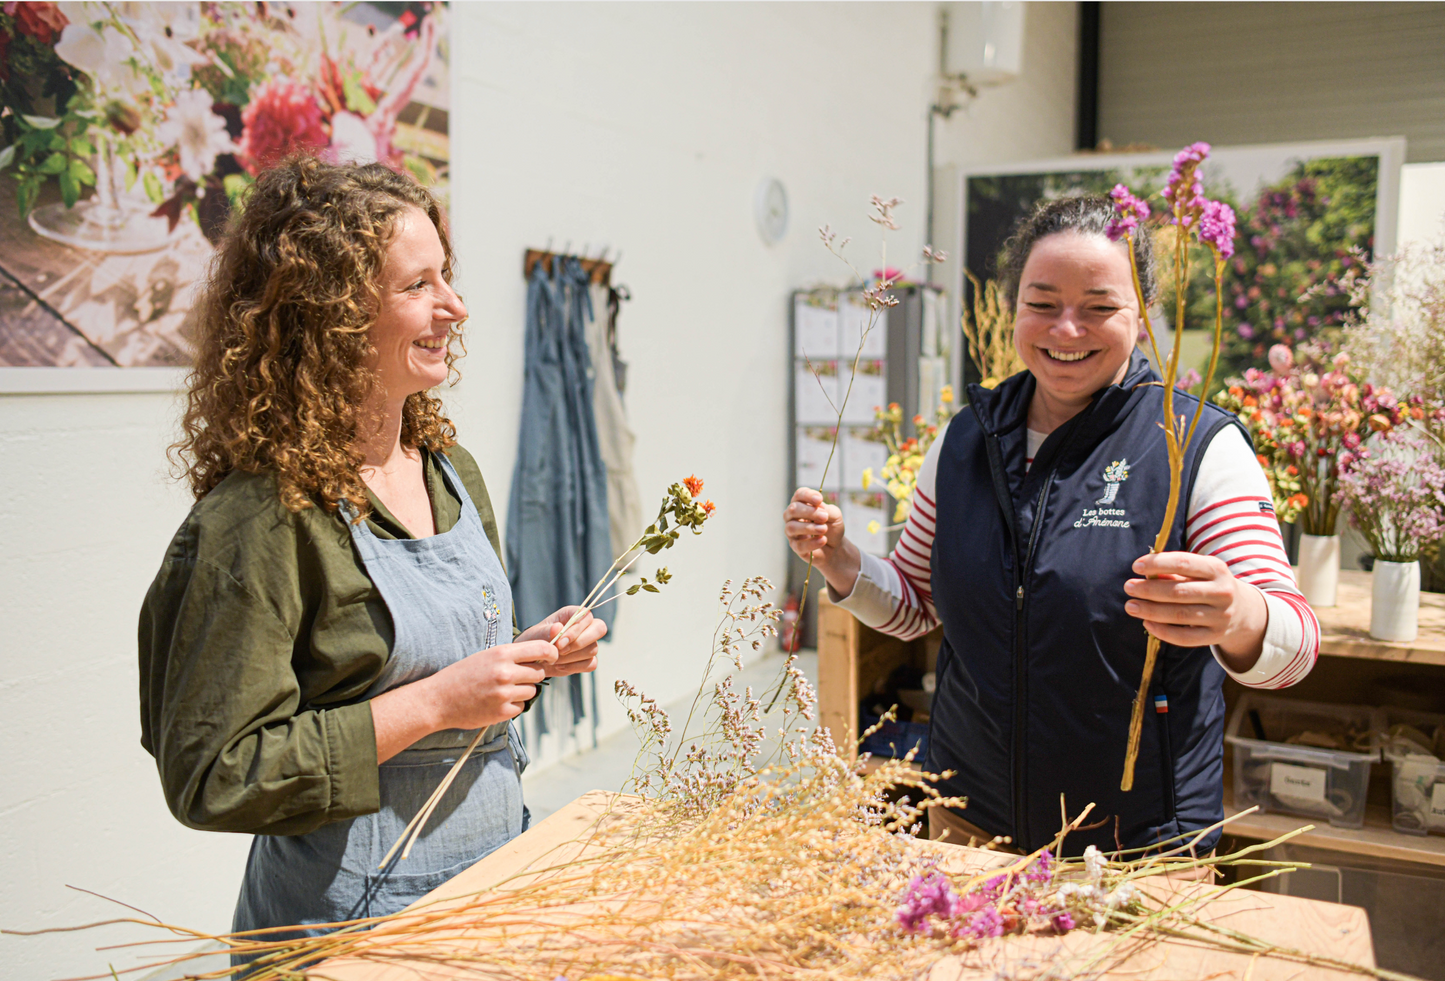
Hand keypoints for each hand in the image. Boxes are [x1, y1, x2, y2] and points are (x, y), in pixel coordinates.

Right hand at [425, 640, 557, 730]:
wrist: (438, 699)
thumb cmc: (461, 675)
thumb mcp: (486, 656)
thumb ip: (511, 656)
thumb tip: (539, 657)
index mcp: (502, 654)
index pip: (541, 649)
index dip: (551, 653)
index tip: (552, 657)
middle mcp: (505, 672)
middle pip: (539, 673)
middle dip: (532, 675)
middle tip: (516, 678)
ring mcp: (504, 693)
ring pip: (531, 691)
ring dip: (522, 691)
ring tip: (502, 690)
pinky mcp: (502, 712)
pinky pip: (521, 707)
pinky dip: (513, 706)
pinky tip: (497, 702)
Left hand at [518, 606, 605, 676]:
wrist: (532, 658)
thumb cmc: (534, 641)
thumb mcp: (535, 634)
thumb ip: (546, 631)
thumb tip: (558, 628)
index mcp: (572, 614)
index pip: (586, 616)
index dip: (576, 629)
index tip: (559, 643)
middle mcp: (584, 626)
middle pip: (600, 629)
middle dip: (580, 642)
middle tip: (560, 651)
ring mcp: (588, 643)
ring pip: (593, 649)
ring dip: (572, 657)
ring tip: (554, 659)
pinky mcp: (587, 659)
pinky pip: (591, 664)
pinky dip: (575, 667)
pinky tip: (560, 667)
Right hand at [784, 487, 845, 563]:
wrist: (836, 545)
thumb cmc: (832, 526)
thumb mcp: (835, 515)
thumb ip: (827, 510)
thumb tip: (818, 508)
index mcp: (802, 504)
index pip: (799, 495)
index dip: (807, 495)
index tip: (819, 499)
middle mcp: (792, 516)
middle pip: (793, 510)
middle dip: (809, 512)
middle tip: (824, 517)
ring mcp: (792, 532)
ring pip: (792, 527)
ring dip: (809, 528)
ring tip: (824, 529)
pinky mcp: (795, 547)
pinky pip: (799, 545)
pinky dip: (812, 543)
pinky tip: (823, 540)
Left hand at [1123, 552, 1267, 670]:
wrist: (1243, 611)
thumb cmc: (1210, 585)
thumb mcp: (1199, 572)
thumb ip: (1174, 572)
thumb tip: (1146, 575)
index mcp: (1217, 569)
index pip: (1183, 563)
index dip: (1157, 564)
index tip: (1136, 567)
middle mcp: (1222, 592)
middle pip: (1178, 592)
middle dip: (1149, 590)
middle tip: (1128, 587)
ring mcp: (1220, 616)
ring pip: (1179, 615)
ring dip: (1150, 611)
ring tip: (1131, 606)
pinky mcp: (1215, 636)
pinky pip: (1184, 637)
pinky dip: (1163, 631)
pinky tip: (1147, 623)